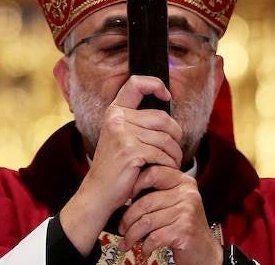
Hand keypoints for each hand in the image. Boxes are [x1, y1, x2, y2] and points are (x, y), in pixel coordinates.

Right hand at [59, 77, 182, 252]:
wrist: (99, 192)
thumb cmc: (115, 166)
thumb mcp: (120, 137)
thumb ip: (137, 121)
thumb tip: (167, 111)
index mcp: (115, 111)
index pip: (136, 83)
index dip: (155, 84)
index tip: (166, 96)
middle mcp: (117, 118)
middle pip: (162, 118)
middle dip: (175, 136)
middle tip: (175, 150)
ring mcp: (123, 134)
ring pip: (166, 138)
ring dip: (174, 154)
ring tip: (171, 163)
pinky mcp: (130, 151)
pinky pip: (162, 154)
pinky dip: (168, 165)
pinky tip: (165, 171)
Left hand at [117, 165, 220, 264]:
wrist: (204, 250)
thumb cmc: (185, 226)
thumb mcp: (176, 202)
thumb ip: (159, 192)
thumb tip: (127, 190)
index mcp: (184, 182)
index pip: (154, 173)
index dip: (135, 184)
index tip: (127, 197)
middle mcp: (187, 193)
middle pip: (146, 201)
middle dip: (128, 218)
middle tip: (121, 228)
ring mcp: (187, 211)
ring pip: (147, 221)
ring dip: (132, 235)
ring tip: (127, 242)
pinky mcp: (184, 230)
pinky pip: (154, 237)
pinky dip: (145, 247)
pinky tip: (144, 250)